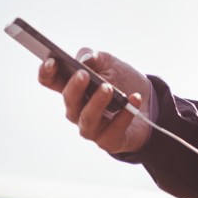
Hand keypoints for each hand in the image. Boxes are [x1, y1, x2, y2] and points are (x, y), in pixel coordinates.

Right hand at [37, 48, 152, 153]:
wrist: (150, 102)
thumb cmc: (123, 81)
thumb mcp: (110, 63)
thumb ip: (95, 57)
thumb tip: (85, 58)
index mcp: (73, 88)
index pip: (52, 82)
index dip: (47, 73)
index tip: (51, 61)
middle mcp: (78, 110)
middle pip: (70, 100)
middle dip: (75, 87)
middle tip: (84, 74)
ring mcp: (92, 128)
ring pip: (88, 118)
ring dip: (97, 102)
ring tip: (108, 88)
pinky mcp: (109, 140)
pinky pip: (114, 130)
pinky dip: (125, 114)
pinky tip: (134, 99)